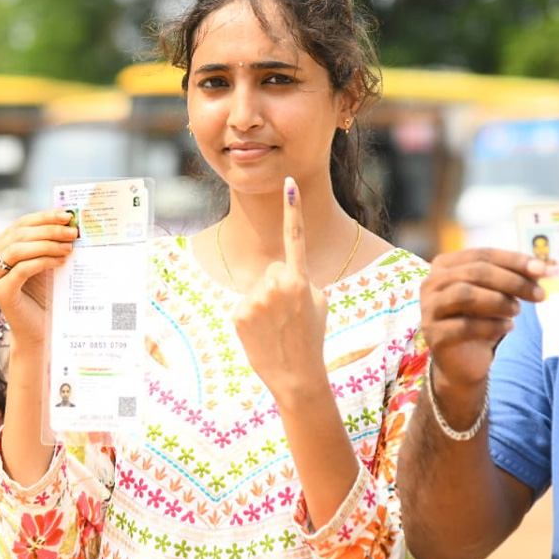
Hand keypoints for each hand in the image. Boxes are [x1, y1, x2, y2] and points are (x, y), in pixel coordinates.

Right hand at [0, 210, 76, 349]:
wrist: (39, 327)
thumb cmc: (42, 292)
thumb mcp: (44, 259)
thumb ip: (49, 239)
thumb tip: (69, 219)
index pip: (21, 224)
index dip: (44, 217)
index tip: (67, 215)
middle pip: (19, 234)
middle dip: (49, 230)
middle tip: (72, 232)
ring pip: (18, 249)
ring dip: (47, 245)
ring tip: (68, 247)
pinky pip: (22, 269)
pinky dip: (43, 261)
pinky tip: (59, 262)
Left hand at [233, 177, 329, 402]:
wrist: (297, 376)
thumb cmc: (312, 338)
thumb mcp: (319, 303)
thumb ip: (302, 279)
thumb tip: (284, 271)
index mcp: (300, 280)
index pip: (295, 237)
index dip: (292, 209)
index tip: (289, 183)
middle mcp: (276, 285)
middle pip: (272, 270)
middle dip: (278, 286)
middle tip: (289, 314)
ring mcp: (255, 300)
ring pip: (257, 287)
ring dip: (264, 303)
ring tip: (276, 327)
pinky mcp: (238, 313)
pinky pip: (244, 304)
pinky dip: (251, 317)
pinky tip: (262, 334)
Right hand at [419, 247, 545, 388]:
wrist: (462, 361)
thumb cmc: (479, 320)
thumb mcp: (496, 294)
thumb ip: (514, 278)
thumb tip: (543, 268)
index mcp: (445, 265)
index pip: (482, 255)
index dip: (514, 260)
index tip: (543, 270)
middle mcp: (431, 283)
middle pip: (475, 272)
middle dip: (512, 281)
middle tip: (539, 295)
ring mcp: (429, 309)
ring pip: (465, 295)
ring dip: (499, 301)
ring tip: (517, 311)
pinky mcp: (434, 335)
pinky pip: (464, 326)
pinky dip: (491, 326)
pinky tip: (507, 327)